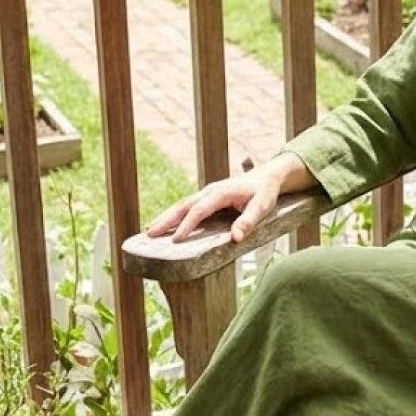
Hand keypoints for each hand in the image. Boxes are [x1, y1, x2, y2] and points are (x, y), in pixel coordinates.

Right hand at [146, 164, 284, 244]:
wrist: (267, 176)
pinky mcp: (206, 198)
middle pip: (183, 205)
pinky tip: (164, 225)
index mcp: (220, 193)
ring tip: (149, 231)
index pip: (199, 210)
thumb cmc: (264, 193)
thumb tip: (236, 238)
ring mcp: (206, 194)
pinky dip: (173, 215)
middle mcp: (209, 191)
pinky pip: (186, 207)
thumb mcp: (262, 207)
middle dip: (165, 219)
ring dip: (165, 217)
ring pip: (181, 205)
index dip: (187, 224)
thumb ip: (248, 221)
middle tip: (149, 234)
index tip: (175, 239)